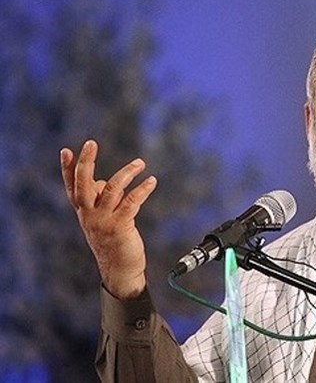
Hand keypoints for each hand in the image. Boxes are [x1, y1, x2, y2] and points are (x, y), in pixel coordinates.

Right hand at [60, 139, 157, 299]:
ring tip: (140, 163)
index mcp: (83, 212)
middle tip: (91, 143)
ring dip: (127, 172)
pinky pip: (131, 202)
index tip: (65, 150)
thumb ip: (101, 200)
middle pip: (84, 183)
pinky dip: (142, 189)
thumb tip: (105, 181)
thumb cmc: (112, 242)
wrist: (119, 270)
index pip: (71, 187)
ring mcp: (103, 221)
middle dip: (86, 162)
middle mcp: (89, 215)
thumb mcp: (101, 219)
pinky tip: (151, 181)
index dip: (67, 169)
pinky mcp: (120, 226)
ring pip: (112, 189)